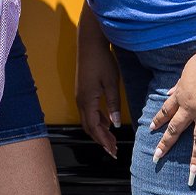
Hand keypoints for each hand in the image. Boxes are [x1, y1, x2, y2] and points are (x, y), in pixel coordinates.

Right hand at [75, 8, 121, 157]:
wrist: (89, 43)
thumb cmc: (101, 61)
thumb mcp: (111, 84)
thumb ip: (113, 104)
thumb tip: (115, 123)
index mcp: (87, 100)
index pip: (94, 127)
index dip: (103, 141)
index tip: (112, 151)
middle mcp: (80, 100)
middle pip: (89, 127)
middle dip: (100, 139)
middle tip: (113, 149)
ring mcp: (80, 95)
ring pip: (88, 120)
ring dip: (98, 130)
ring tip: (111, 139)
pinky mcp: (82, 91)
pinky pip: (88, 111)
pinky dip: (97, 120)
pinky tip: (107, 121)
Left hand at [149, 45, 195, 185]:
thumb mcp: (185, 72)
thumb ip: (179, 85)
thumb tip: (171, 91)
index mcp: (180, 95)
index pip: (166, 111)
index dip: (158, 121)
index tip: (151, 130)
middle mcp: (190, 107)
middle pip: (176, 129)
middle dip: (165, 144)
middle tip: (157, 157)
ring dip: (195, 156)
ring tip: (192, 171)